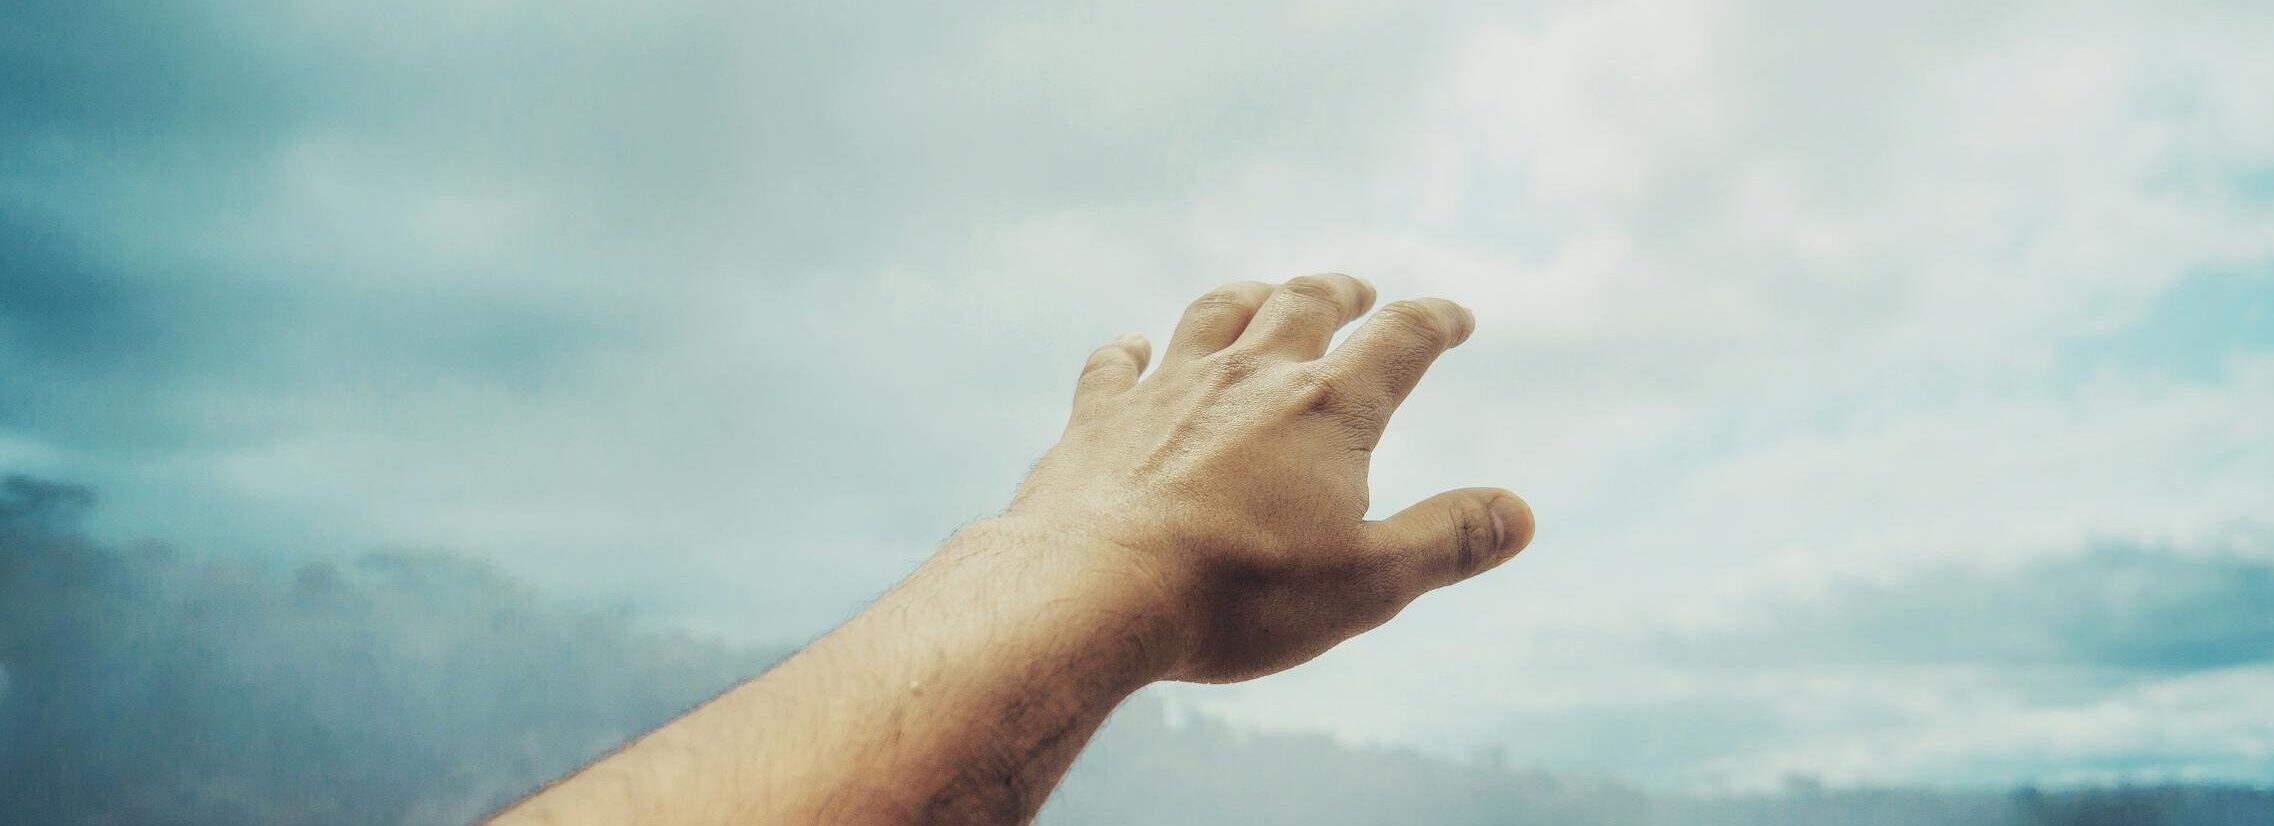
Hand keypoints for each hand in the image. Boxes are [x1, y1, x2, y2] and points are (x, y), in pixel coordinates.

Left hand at [1002, 274, 1534, 682]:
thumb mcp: (1368, 583)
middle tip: (1357, 289)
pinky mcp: (1098, 418)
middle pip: (1303, 304)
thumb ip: (1448, 540)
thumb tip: (1522, 513)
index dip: (1435, 321)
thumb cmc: (1238, 594)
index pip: (1401, 340)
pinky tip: (1133, 350)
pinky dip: (1129, 352)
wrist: (1091, 590)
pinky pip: (1115, 364)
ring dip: (1246, 298)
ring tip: (1262, 295)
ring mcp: (1167, 389)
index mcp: (1327, 409)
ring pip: (1214, 315)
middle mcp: (1249, 376)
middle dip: (1339, 291)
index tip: (1455, 317)